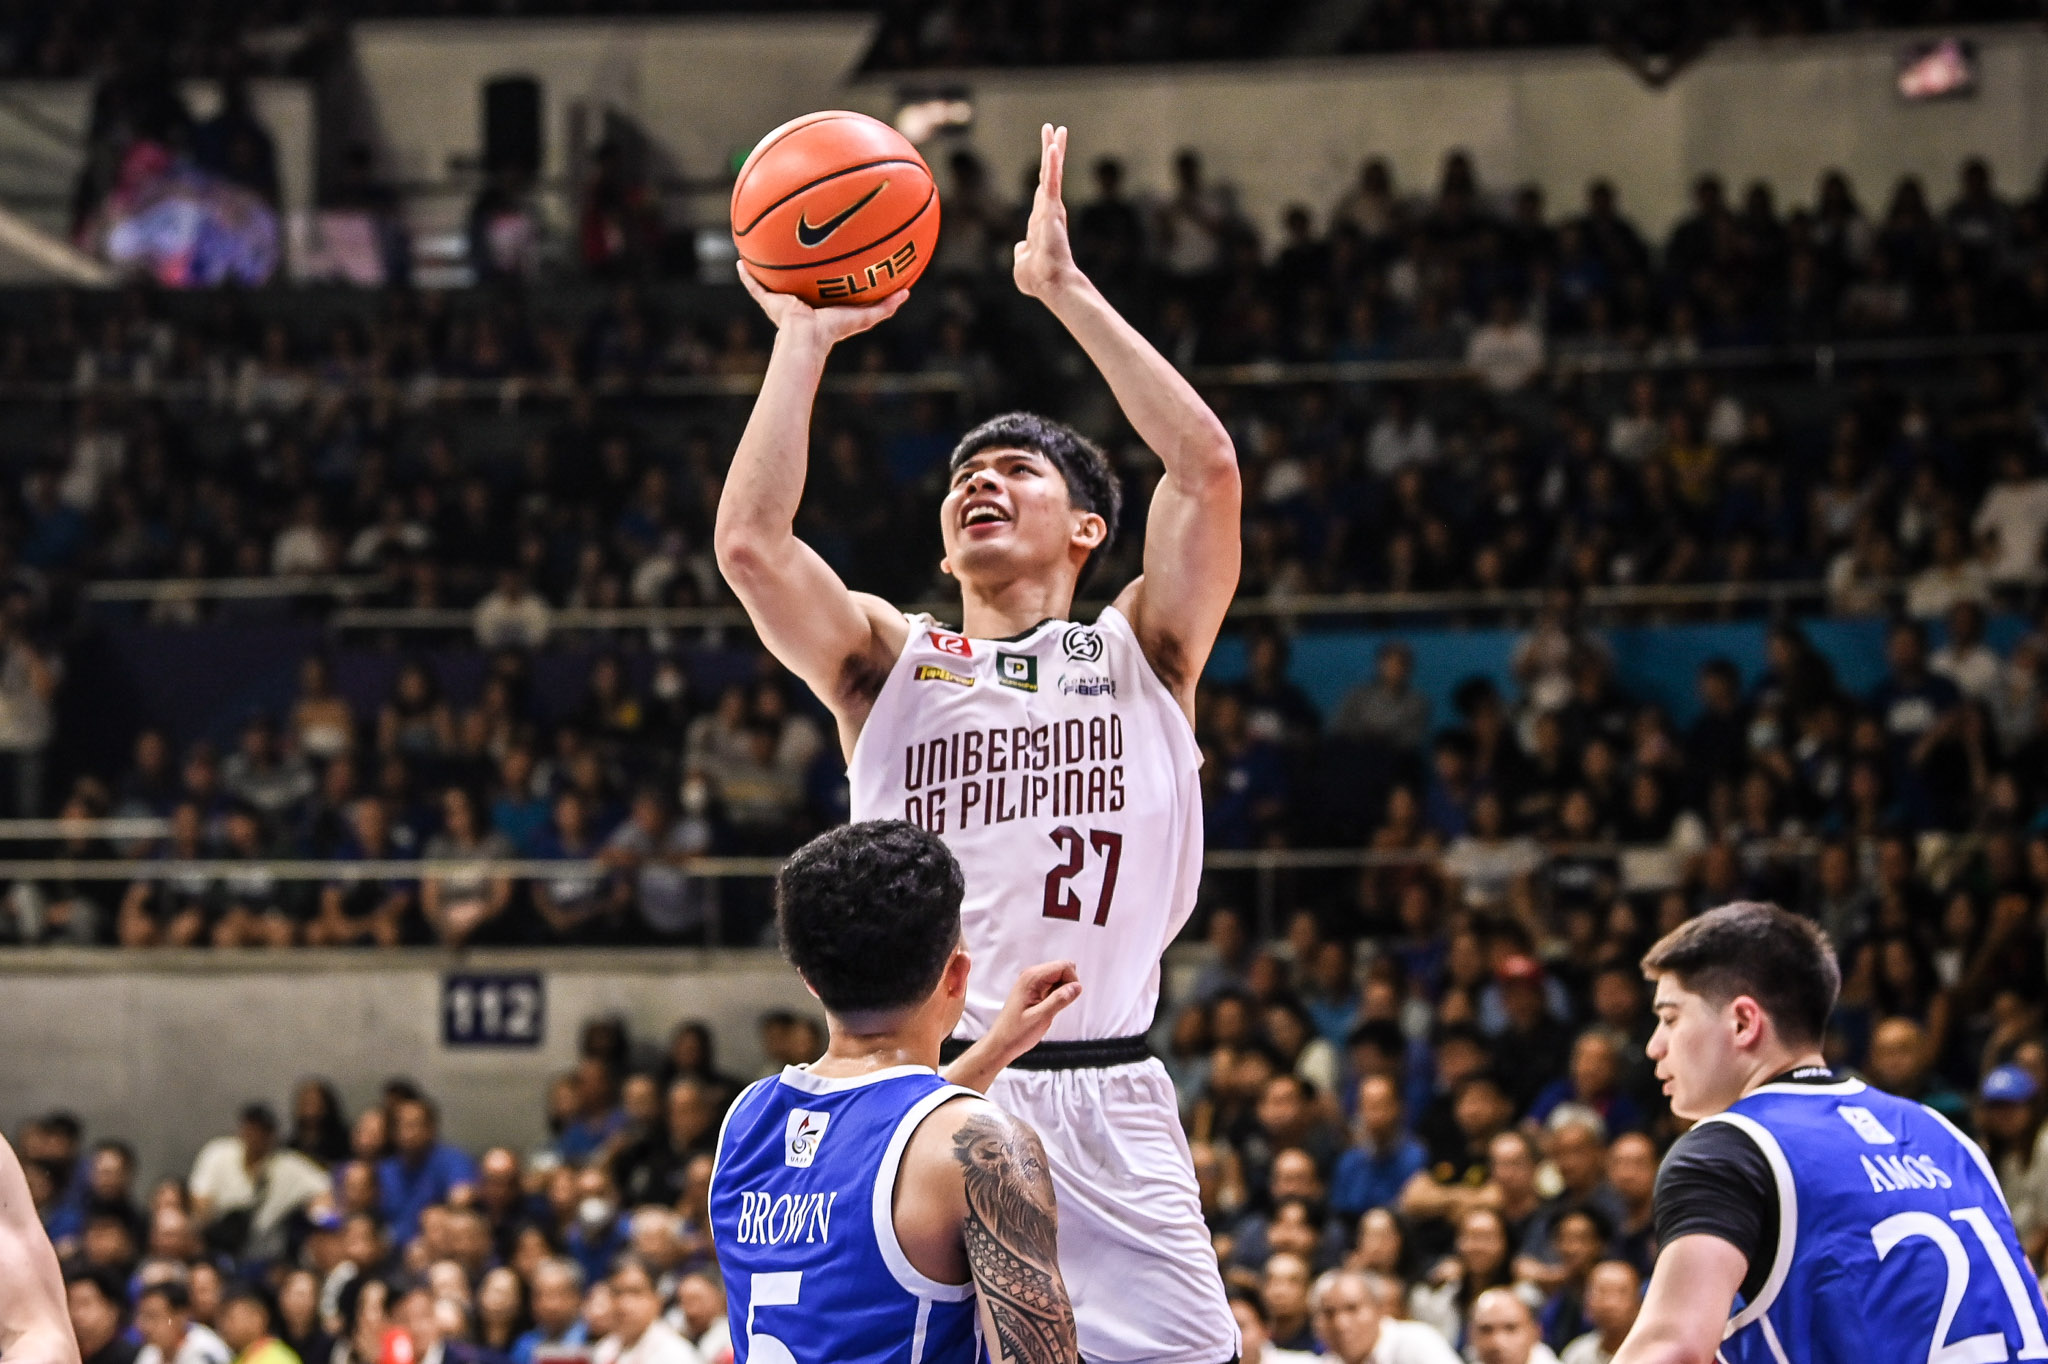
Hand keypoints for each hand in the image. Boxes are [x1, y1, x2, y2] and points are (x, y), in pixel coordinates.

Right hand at [736, 261, 908, 344]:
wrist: (807, 337)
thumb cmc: (835, 330)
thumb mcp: (865, 317)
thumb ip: (886, 307)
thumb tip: (908, 293)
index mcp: (821, 305)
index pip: (824, 287)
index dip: (826, 276)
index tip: (831, 261)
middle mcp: (801, 302)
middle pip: (799, 280)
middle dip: (798, 266)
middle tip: (800, 244)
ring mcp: (783, 301)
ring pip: (774, 280)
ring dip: (770, 266)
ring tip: (765, 244)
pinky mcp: (769, 301)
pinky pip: (754, 286)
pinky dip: (746, 276)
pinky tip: (740, 261)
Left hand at [984, 959, 1082, 1057]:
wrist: (1002, 1043)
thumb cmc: (1016, 1033)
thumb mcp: (1042, 1017)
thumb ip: (1060, 999)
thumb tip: (1076, 986)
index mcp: (1032, 978)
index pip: (1064, 966)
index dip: (1072, 982)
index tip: (1066, 999)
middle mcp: (1031, 975)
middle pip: (1063, 969)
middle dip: (1067, 987)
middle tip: (1056, 1005)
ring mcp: (1032, 982)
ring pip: (1059, 978)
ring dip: (1061, 993)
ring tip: (1048, 1008)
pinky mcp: (1033, 990)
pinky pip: (1053, 986)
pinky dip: (1055, 997)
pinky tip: (1046, 1009)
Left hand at [1013, 123, 1081, 300]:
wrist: (1049, 284)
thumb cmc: (1037, 278)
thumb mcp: (1022, 262)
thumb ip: (1021, 252)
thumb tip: (1021, 247)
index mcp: (1041, 220)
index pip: (1042, 189)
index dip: (1045, 171)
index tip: (1050, 152)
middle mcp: (1048, 211)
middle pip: (1049, 174)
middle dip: (1052, 150)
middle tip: (1055, 129)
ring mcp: (1052, 209)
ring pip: (1052, 173)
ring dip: (1054, 150)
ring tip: (1057, 129)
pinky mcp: (1053, 210)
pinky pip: (1052, 182)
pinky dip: (1054, 164)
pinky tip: (1054, 147)